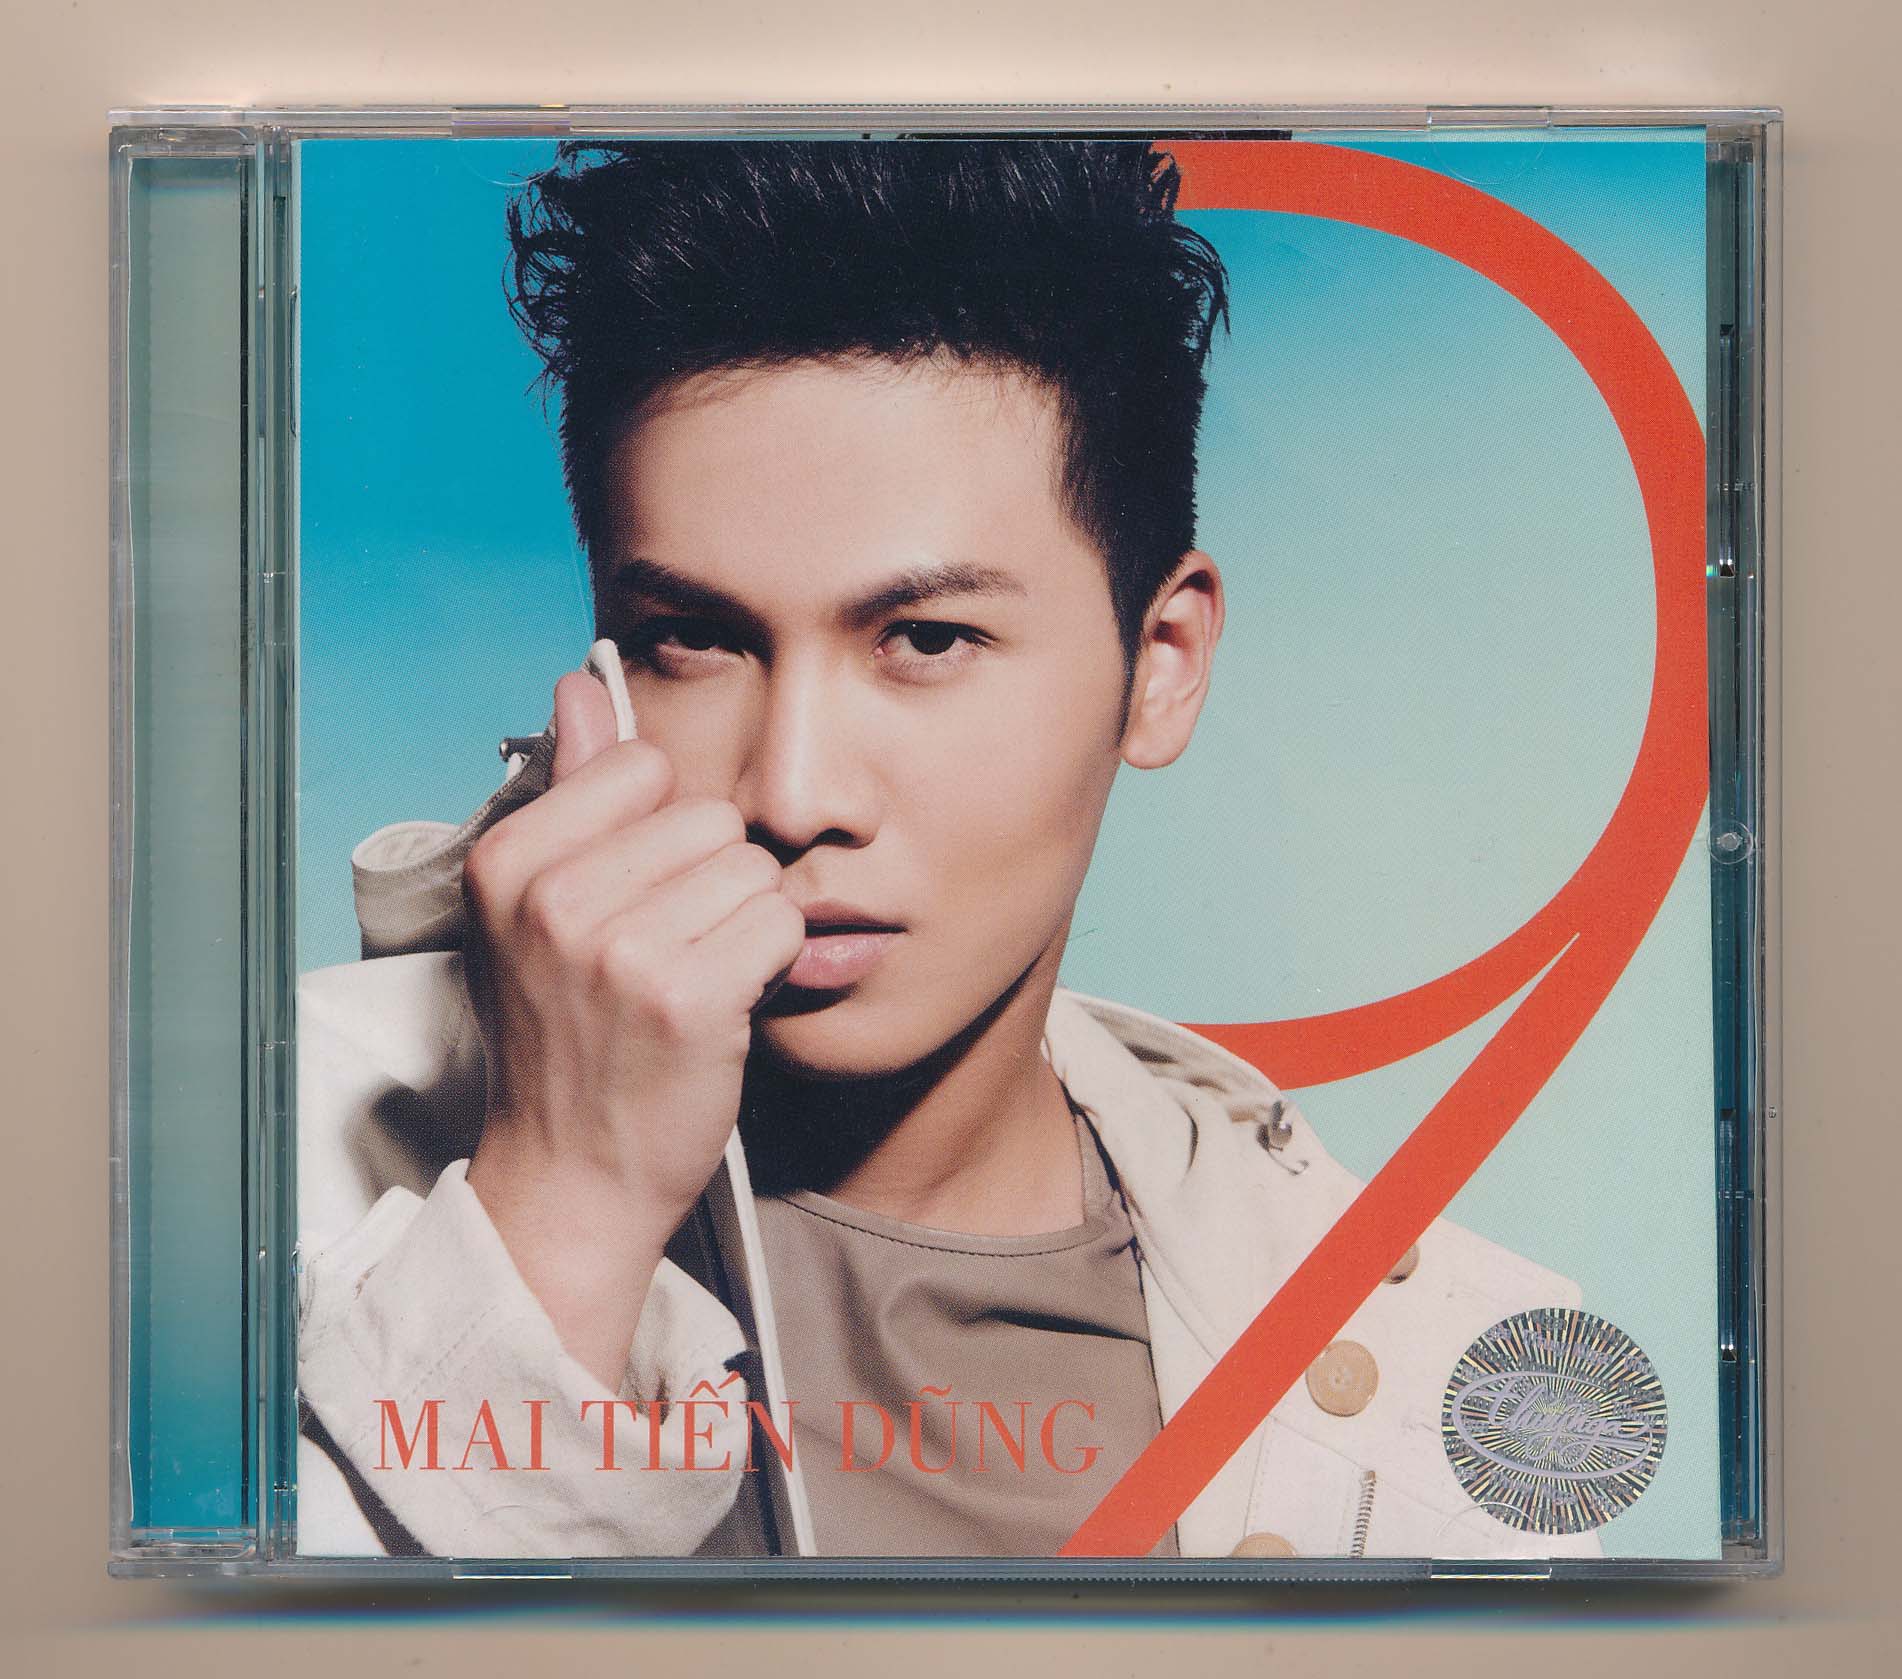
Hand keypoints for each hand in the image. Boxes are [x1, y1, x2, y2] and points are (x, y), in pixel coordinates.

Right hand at [462, 669, 805, 1388]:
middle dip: (710, 878)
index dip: (661, 829)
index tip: (631, 895)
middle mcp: (554, 898)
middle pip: (710, 816)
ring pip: (754, 867)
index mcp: (509, 861)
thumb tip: (582, 684)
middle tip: (665, 952)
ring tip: (692, 978)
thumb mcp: (537, 907)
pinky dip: (769, 963)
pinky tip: (725, 1005)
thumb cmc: (568, 1034)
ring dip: (743, 923)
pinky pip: (779, 922)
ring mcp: (620, 950)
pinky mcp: (691, 1000)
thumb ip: (572, 789)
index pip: (643, 767)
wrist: (573, 1173)